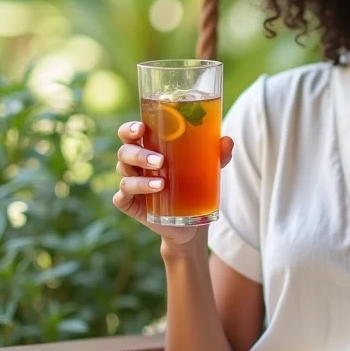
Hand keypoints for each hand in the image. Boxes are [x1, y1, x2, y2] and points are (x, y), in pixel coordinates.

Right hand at [112, 121, 233, 245]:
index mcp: (148, 148)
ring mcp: (131, 184)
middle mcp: (135, 164)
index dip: (130, 129)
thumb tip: (227, 140)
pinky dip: (134, 194)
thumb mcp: (208, 168)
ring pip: (124, 174)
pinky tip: (152, 194)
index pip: (130, 133)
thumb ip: (218, 154)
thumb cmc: (195, 184)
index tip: (141, 129)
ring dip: (141, 178)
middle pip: (125, 151)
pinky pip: (121, 197)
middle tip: (160, 160)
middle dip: (139, 154)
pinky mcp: (130, 204)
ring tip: (162, 183)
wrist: (192, 221)